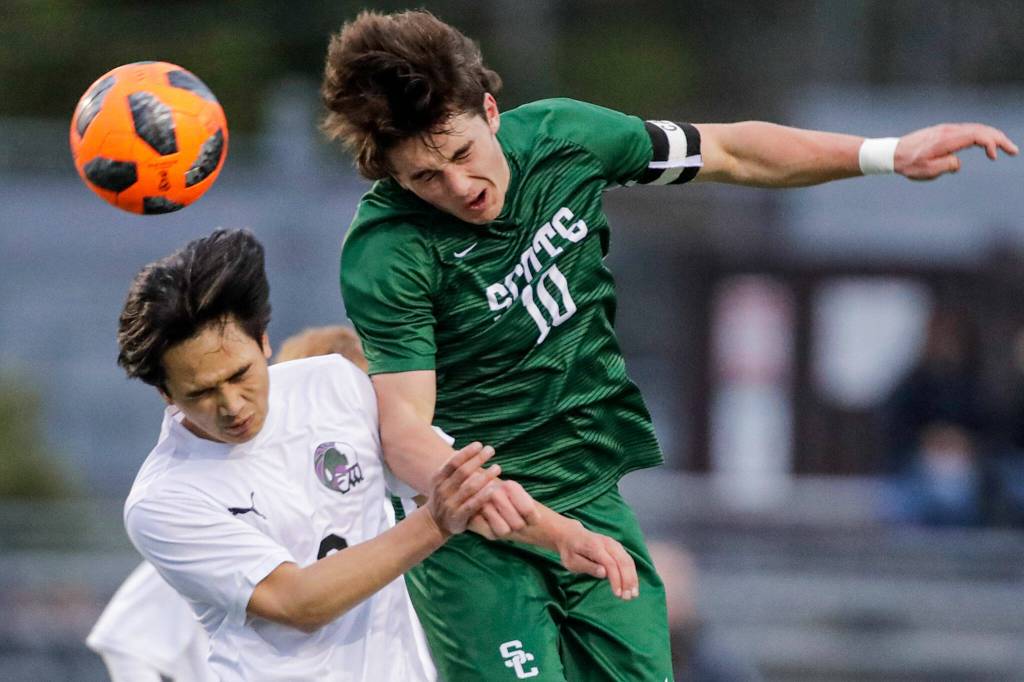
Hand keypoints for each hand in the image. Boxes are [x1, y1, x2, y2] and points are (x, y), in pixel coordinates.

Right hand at [427, 442, 500, 536]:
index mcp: (438, 478)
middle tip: (491, 450)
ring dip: (484, 477)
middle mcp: (443, 490)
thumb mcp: (442, 481)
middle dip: (477, 459)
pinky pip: (472, 505)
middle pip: (462, 472)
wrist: (434, 523)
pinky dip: (483, 496)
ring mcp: (450, 504)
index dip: (466, 452)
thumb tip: (473, 449)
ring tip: (497, 468)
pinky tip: (493, 489)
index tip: (479, 444)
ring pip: (469, 488)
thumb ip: (455, 468)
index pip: (453, 462)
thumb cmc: (445, 496)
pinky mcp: (458, 517)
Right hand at [469, 480, 539, 539]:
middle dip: (518, 527)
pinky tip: (490, 525)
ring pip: (504, 531)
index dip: (532, 519)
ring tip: (501, 521)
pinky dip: (493, 534)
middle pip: (518, 524)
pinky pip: (492, 535)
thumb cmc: (510, 503)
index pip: (528, 511)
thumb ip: (529, 510)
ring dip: (506, 531)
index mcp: (511, 486)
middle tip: (512, 519)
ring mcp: (480, 503)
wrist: (477, 498)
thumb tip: (541, 526)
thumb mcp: (523, 501)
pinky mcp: (471, 517)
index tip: (530, 517)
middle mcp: (494, 491)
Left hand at [553, 519, 638, 600]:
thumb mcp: (572, 561)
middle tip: (628, 598)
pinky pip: (628, 560)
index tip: (617, 594)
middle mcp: (607, 543)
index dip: (616, 579)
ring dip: (632, 578)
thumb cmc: (570, 551)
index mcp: (594, 546)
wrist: (571, 535)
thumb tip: (604, 573)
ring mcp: (614, 544)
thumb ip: (588, 566)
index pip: (610, 563)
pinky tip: (633, 585)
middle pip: (622, 562)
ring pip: (628, 561)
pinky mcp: (617, 547)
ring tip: (633, 594)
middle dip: (627, 580)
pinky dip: (632, 573)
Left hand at [895, 123, 1017, 179]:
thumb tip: (959, 163)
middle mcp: (949, 131)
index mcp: (946, 139)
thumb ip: (946, 166)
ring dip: (992, 137)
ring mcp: (947, 130)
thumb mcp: (926, 171)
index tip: (995, 157)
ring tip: (1005, 147)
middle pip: (980, 130)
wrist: (893, 154)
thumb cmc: (909, 164)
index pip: (976, 135)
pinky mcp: (944, 132)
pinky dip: (981, 135)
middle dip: (999, 139)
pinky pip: (968, 130)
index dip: (990, 143)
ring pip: (975, 129)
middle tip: (1013, 151)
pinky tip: (987, 143)